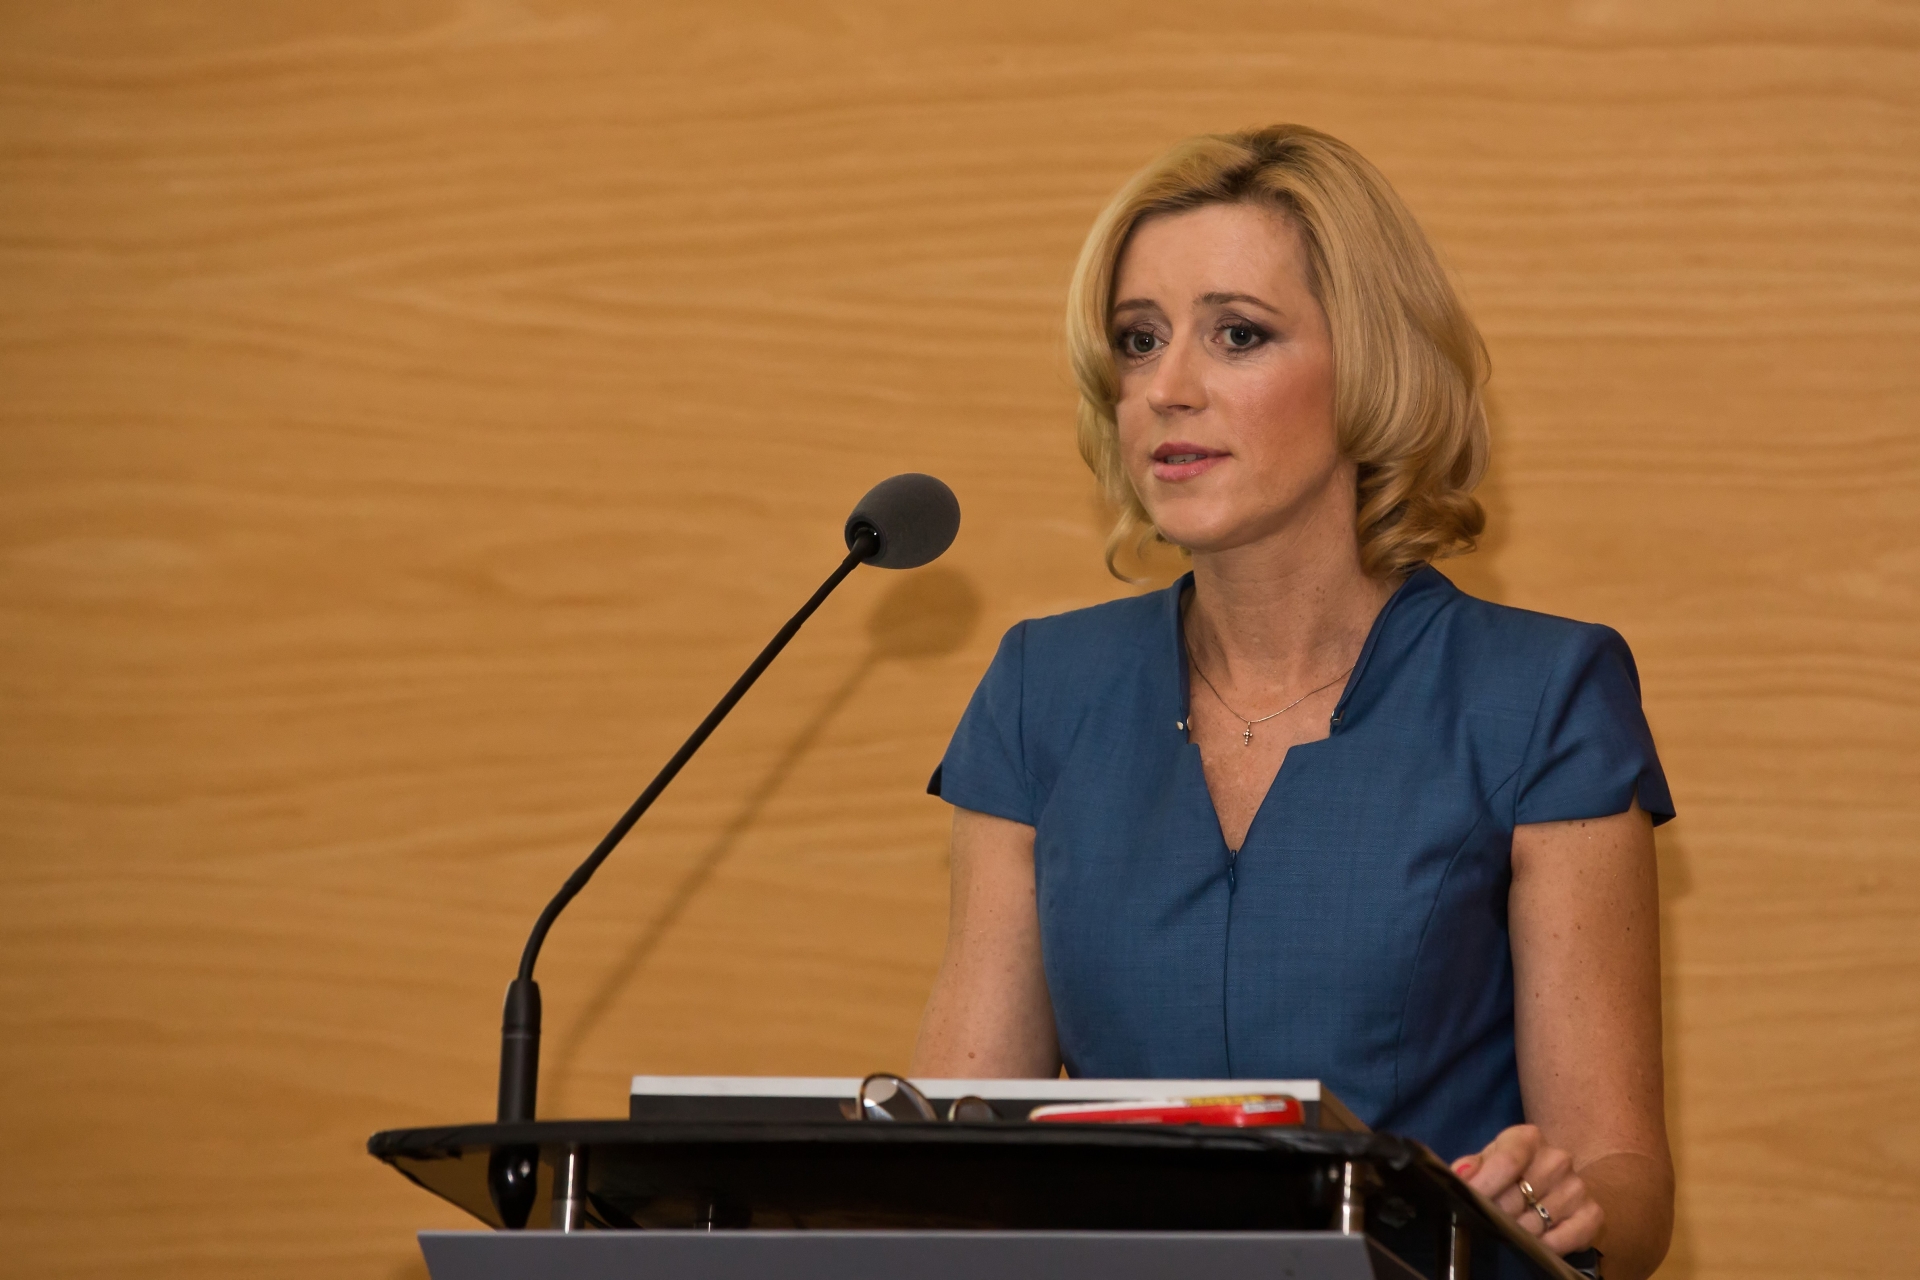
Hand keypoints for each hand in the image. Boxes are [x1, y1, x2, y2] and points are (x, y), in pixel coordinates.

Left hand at [1452, 1124, 1602, 1255]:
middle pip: (1517, 1197)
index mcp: (1528, 1138)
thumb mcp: (1488, 1161)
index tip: (1471, 1202)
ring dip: (1518, 1232)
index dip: (1486, 1185)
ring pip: (1535, 1222)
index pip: (1507, 1161)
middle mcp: (1557, 1159)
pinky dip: (1544, 1246)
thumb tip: (1460, 1175)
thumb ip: (1471, 1166)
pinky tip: (1535, 1241)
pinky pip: (1562, 1239)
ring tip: (1512, 1227)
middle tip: (1490, 1218)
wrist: (1555, 1184)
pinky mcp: (1592, 1214)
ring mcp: (1577, 1186)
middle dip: (1497, 1213)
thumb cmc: (1512, 1172)